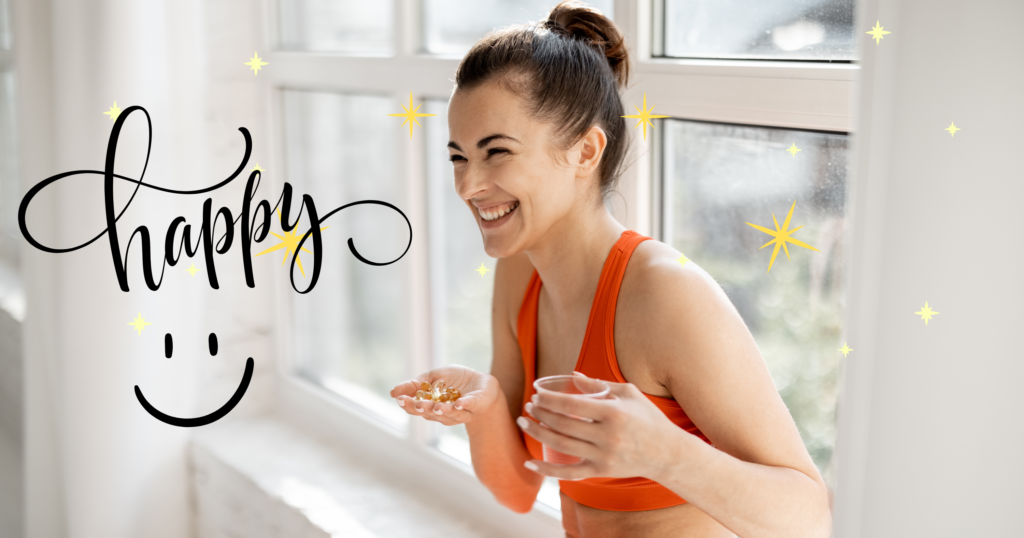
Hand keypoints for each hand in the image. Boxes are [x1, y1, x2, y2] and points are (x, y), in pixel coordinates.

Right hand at [390, 365, 500, 425]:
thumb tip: (393, 391)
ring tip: (437, 407)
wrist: (482, 382)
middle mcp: (445, 413)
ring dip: (443, 410)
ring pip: (451, 414)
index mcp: (432, 407)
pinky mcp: (477, 405)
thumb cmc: (456, 380)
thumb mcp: (433, 377)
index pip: (417, 408)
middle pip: (432, 414)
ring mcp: (462, 412)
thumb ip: (416, 384)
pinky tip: (459, 404)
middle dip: (424, 409)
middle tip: (417, 405)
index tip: (400, 399)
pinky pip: (470, 406)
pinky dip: (464, 405)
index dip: (409, 405)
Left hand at [517, 372, 697, 480]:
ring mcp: (603, 457)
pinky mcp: (601, 472)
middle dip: (540, 414)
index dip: (550, 400)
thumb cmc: (648, 418)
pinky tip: (529, 464)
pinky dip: (546, 471)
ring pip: (561, 446)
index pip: (572, 404)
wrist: (667, 453)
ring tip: (525, 422)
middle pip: (563, 425)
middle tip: (528, 407)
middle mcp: (607, 436)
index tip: (536, 395)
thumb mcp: (629, 394)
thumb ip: (599, 385)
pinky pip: (568, 473)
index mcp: (614, 413)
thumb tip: (572, 376)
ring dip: (539, 433)